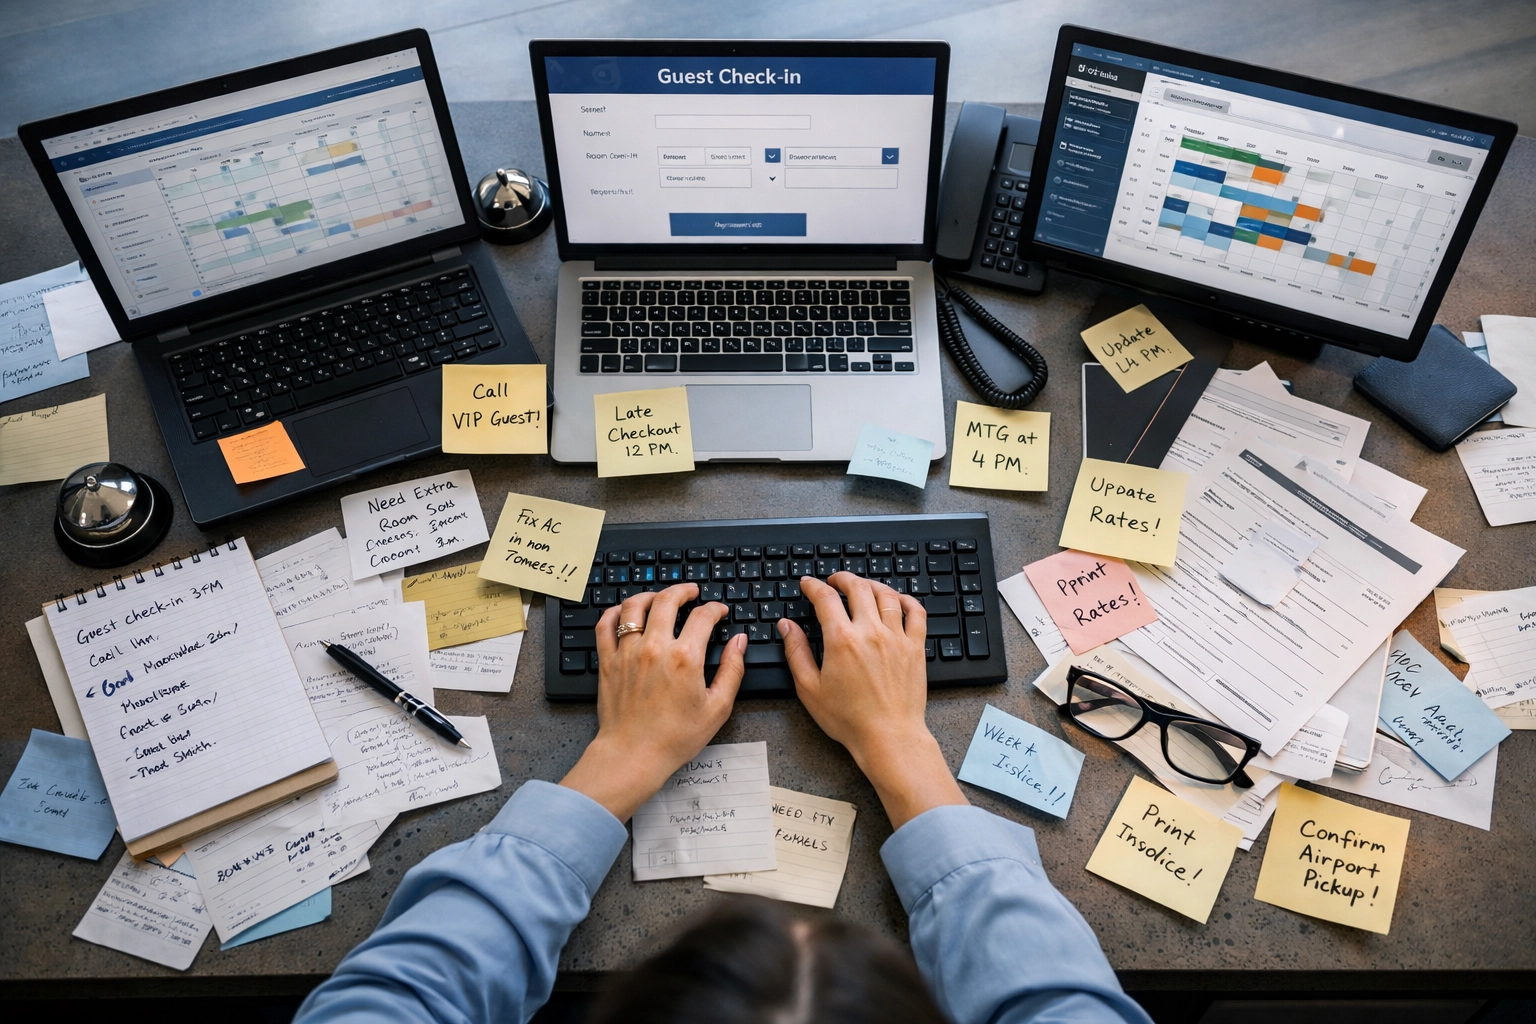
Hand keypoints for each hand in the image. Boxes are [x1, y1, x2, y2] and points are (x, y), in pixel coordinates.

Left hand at [560, 584, 746, 821]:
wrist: (634, 755)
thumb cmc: (675, 737)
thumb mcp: (717, 708)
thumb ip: (732, 670)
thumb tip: (739, 642)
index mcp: (685, 658)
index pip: (703, 617)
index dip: (715, 609)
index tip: (718, 611)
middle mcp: (654, 648)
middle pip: (667, 600)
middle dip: (683, 590)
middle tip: (691, 592)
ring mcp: (627, 653)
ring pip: (635, 606)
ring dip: (650, 595)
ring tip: (660, 597)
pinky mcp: (608, 662)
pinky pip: (606, 625)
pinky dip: (616, 612)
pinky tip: (626, 611)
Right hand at [779, 572, 966, 829]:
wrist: (889, 737)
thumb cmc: (849, 719)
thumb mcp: (810, 688)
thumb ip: (796, 652)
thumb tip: (787, 626)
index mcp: (841, 640)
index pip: (825, 598)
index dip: (814, 585)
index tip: (808, 584)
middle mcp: (870, 632)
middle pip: (858, 587)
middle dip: (843, 578)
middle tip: (834, 580)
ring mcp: (896, 637)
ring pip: (886, 594)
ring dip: (871, 584)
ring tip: (862, 586)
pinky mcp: (915, 648)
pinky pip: (915, 612)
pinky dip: (905, 599)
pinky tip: (896, 599)